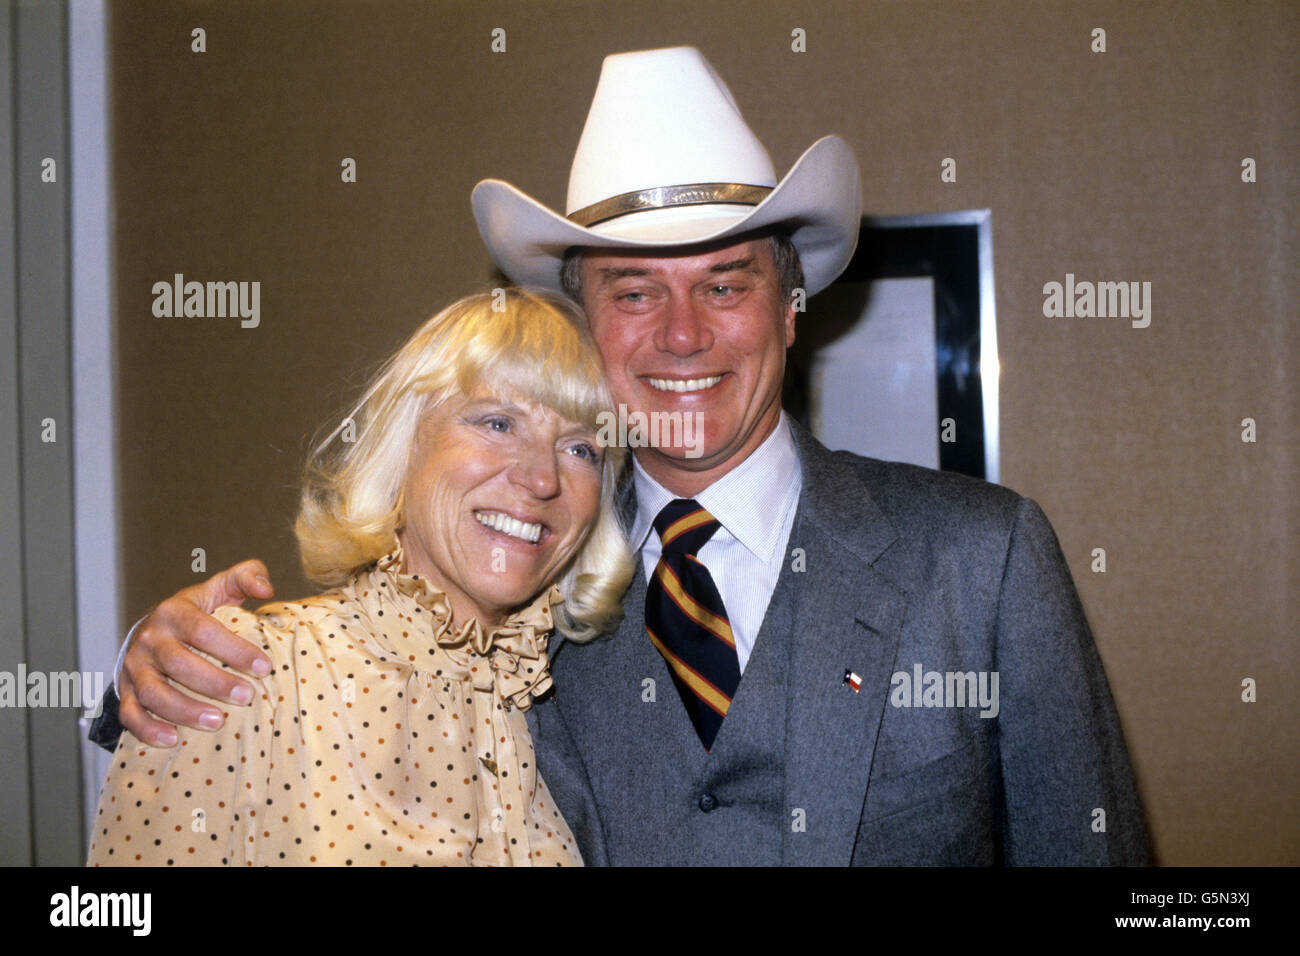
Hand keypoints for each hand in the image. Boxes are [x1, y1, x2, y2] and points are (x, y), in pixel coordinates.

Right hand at [119, 561, 274, 746]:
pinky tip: (174, 739)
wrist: (151, 630)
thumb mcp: (220, 588)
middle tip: (247, 696)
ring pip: (154, 692)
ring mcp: (135, 667)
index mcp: (174, 612)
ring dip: (185, 710)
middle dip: (214, 683)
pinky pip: (131, 713)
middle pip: (179, 664)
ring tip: (218, 722)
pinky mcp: (126, 691)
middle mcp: (150, 639)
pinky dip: (149, 729)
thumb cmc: (194, 612)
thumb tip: (265, 587)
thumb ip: (246, 577)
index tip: (264, 666)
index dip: (234, 649)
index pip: (203, 630)